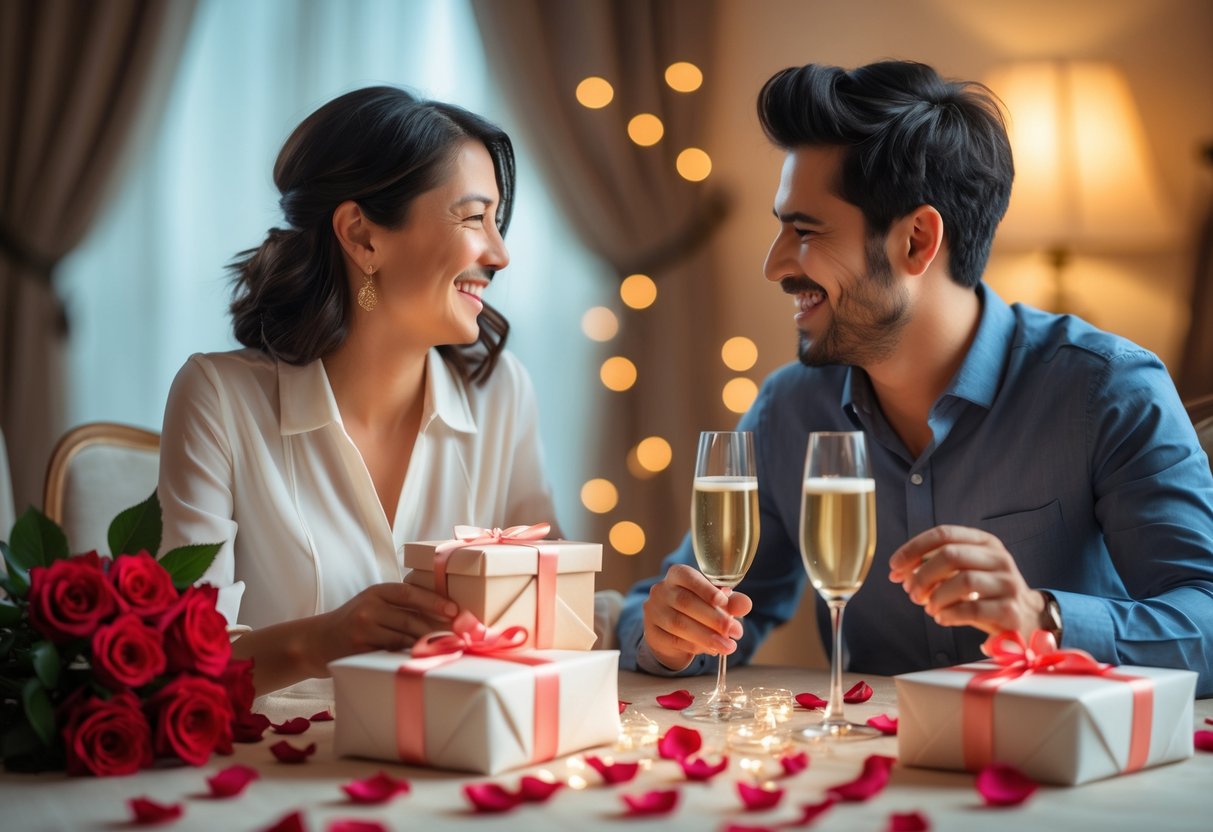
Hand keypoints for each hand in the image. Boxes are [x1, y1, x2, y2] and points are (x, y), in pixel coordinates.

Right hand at [308, 582, 459, 673]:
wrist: (317, 641)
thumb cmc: (354, 622)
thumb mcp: (372, 603)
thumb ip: (398, 605)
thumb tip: (441, 613)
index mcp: (376, 591)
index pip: (409, 593)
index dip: (433, 601)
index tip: (454, 610)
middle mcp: (369, 607)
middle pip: (410, 618)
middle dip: (435, 628)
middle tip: (456, 636)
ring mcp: (362, 628)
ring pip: (403, 637)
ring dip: (424, 644)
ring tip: (444, 648)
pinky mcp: (359, 649)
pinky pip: (390, 653)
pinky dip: (407, 655)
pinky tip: (419, 658)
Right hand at [642, 563, 751, 670]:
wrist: (671, 631)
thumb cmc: (698, 609)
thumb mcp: (717, 602)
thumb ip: (732, 602)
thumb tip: (745, 605)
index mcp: (677, 575)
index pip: (688, 577)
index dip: (705, 589)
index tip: (724, 602)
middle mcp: (661, 590)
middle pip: (685, 602)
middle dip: (713, 618)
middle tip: (735, 631)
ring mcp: (653, 612)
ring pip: (679, 624)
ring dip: (707, 637)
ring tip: (728, 646)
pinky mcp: (652, 633)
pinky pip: (674, 640)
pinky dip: (696, 646)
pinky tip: (712, 650)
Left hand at [888, 525, 1045, 651]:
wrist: (1027, 616)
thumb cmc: (986, 592)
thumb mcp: (965, 570)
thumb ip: (934, 567)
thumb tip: (899, 573)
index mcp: (985, 542)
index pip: (944, 534)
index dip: (914, 549)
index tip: (894, 566)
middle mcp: (999, 558)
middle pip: (951, 555)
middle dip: (922, 575)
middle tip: (910, 592)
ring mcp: (1008, 584)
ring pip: (963, 581)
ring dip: (936, 596)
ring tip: (928, 607)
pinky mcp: (1011, 610)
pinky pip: (973, 609)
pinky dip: (949, 614)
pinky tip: (942, 617)